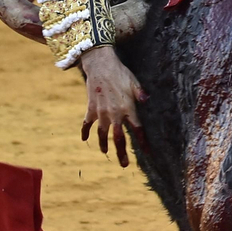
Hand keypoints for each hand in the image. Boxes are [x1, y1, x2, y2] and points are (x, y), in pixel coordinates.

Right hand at [80, 45, 146, 167]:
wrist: (99, 65)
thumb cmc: (120, 73)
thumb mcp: (134, 83)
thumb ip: (141, 94)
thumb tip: (147, 100)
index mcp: (128, 109)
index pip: (137, 129)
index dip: (142, 142)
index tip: (147, 153)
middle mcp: (114, 114)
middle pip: (118, 138)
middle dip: (121, 152)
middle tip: (124, 165)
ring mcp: (101, 113)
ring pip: (102, 134)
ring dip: (104, 145)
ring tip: (105, 152)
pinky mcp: (90, 109)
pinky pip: (87, 124)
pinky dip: (85, 132)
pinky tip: (84, 139)